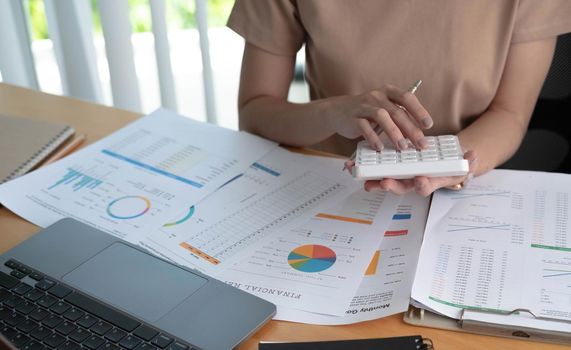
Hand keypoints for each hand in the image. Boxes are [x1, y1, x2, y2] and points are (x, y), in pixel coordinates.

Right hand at [326, 84, 432, 150]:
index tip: (428, 125)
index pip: (407, 98)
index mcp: (388, 92)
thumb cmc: (367, 112)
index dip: (419, 111)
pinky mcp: (353, 118)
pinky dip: (373, 137)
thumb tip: (417, 135)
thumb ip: (398, 117)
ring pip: (381, 116)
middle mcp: (376, 96)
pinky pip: (364, 127)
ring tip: (402, 147)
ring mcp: (364, 106)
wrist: (338, 111)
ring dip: (394, 132)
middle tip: (420, 144)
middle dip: (411, 129)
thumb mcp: (384, 109)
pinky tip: (380, 147)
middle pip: (397, 111)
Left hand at [344, 150, 477, 196]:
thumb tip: (472, 157)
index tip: (420, 181)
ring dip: (374, 181)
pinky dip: (366, 170)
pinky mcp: (391, 167)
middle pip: (401, 187)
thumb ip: (468, 162)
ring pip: (386, 181)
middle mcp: (413, 181)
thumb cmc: (453, 166)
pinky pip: (378, 170)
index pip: (425, 186)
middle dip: (392, 186)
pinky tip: (354, 166)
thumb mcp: (464, 164)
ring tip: (364, 180)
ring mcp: (401, 175)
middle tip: (383, 182)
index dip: (422, 185)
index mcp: (429, 180)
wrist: (443, 161)